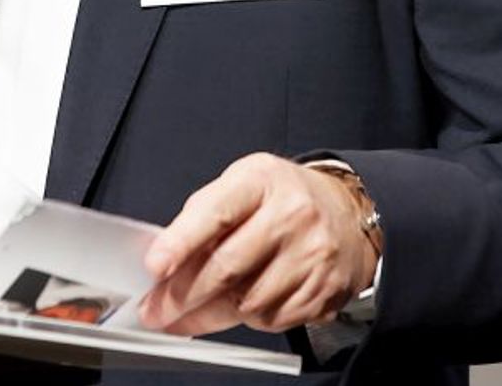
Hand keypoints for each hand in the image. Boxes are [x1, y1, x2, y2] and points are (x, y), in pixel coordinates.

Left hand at [138, 154, 375, 335]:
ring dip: (212, 313)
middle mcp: (292, 216)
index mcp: (262, 180)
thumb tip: (164, 256)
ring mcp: (312, 255)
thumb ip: (203, 214)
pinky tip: (240, 305)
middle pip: (228, 267)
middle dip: (183, 296)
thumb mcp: (242, 183)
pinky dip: (247, 320)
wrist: (347, 213)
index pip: (216, 213)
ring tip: (194, 309)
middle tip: (156, 310)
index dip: (180, 242)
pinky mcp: (324, 290)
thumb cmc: (283, 197)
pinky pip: (272, 320)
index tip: (154, 267)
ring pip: (247, 302)